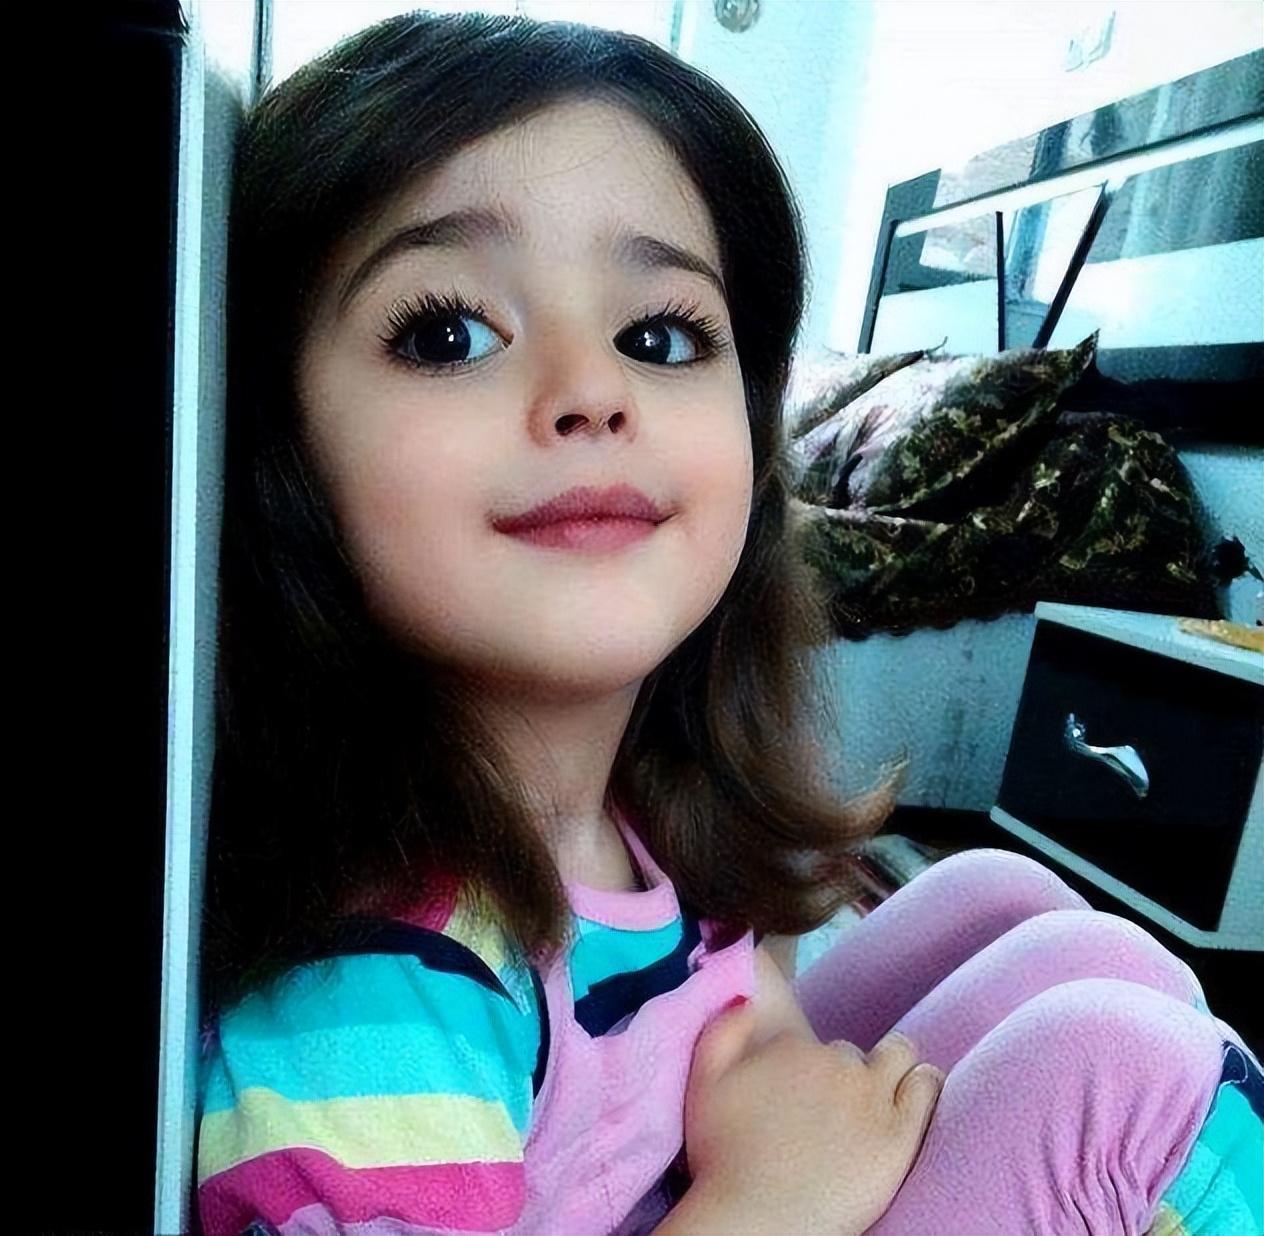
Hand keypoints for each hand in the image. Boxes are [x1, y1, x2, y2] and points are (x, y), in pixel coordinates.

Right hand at [682, 1000, 943, 1235]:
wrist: (758, 1221)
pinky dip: (924, 1082)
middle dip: (845, 1073)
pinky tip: (918, 1089)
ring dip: (893, 1065)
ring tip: (886, 1090)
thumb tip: (746, 1000)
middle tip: (834, 1110)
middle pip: (852, 1054)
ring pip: (898, 1056)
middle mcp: (836, 1063)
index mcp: (793, 1048)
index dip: (809, 1070)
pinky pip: (926, 1087)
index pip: (816, 1044)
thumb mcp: (704, 1081)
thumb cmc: (723, 1157)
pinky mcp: (899, 1135)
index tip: (802, 1098)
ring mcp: (871, 1098)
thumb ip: (723, 1029)